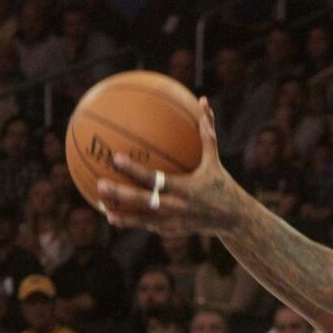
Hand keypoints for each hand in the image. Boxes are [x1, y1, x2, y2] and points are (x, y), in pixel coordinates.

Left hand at [97, 98, 241, 236]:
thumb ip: (207, 132)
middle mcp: (176, 206)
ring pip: (142, 219)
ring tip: (101, 208)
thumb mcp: (215, 160)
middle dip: (120, 194)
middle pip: (143, 201)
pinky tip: (115, 216)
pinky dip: (132, 221)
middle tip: (100, 184)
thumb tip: (202, 101)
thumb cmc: (223, 184)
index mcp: (184, 188)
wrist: (233, 219)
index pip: (155, 179)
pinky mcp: (171, 231)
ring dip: (121, 215)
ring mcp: (172, 221)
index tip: (116, 158)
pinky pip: (148, 225)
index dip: (135, 170)